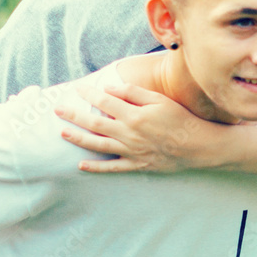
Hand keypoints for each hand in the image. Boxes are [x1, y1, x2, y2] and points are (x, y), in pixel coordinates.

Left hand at [56, 82, 222, 172]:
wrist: (198, 146)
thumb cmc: (181, 119)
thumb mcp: (160, 100)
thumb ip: (134, 93)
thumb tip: (110, 89)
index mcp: (134, 115)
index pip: (105, 102)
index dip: (89, 94)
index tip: (78, 88)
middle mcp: (129, 134)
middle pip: (95, 123)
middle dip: (74, 116)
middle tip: (58, 110)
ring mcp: (131, 151)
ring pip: (98, 145)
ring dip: (78, 138)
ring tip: (63, 133)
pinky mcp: (137, 165)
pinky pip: (112, 168)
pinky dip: (95, 167)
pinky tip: (81, 164)